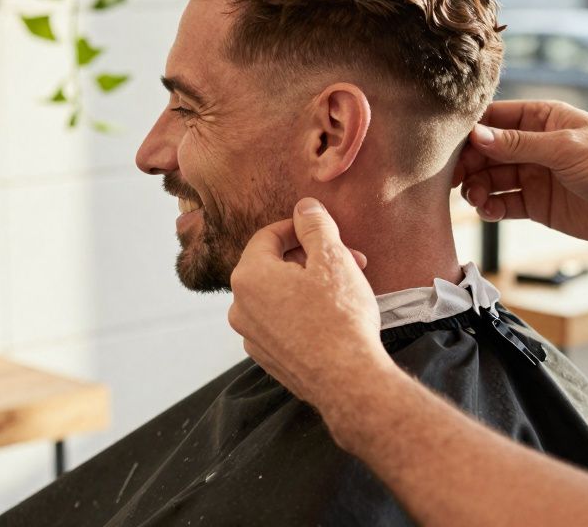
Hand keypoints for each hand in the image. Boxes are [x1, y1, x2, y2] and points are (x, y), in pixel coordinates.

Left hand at [228, 198, 393, 411]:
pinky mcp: (266, 357)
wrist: (348, 380)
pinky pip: (281, 321)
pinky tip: (331, 316)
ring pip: (278, 294)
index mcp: (248, 276)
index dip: (299, 228)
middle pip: (273, 265)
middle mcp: (239, 306)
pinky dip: (301, 311)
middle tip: (348, 259)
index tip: (325, 231)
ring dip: (308, 283)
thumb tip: (304, 207)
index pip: (268, 235)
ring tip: (345, 287)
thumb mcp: (332, 258)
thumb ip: (314, 225)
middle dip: (310, 257)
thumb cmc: (340, 318)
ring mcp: (251, 335)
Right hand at [453, 100, 587, 247]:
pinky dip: (491, 207)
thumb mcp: (565, 148)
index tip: (449, 145)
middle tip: (454, 178)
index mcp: (542, 118)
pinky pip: (504, 203)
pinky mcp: (537, 204)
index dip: (471, 130)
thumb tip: (476, 136)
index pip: (495, 118)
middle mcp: (534, 145)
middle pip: (487, 151)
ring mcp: (534, 175)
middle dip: (468, 163)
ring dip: (477, 187)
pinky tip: (489, 211)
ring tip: (475, 198)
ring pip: (491, 178)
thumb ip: (518, 144)